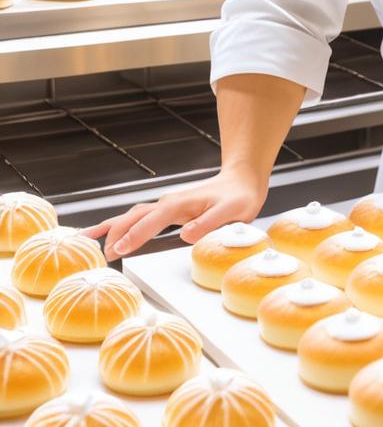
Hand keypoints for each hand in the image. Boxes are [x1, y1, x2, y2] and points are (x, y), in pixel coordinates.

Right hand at [79, 166, 267, 261]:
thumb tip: (185, 235)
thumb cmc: (238, 198)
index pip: (152, 221)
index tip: (119, 250)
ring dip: (111, 227)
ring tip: (87, 241)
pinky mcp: (166, 210)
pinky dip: (119, 224)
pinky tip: (106, 232)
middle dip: (116, 233)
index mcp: (180, 204)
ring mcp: (165, 206)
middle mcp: (168, 203)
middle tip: (102, 255)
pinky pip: (138, 217)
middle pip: (134, 217)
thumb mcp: (232, 212)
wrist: (241, 181)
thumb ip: (209, 224)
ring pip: (131, 215)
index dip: (136, 235)